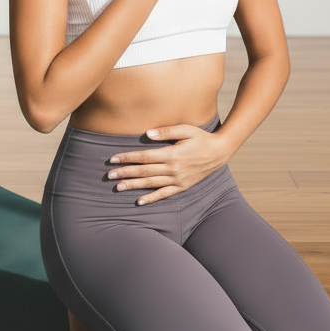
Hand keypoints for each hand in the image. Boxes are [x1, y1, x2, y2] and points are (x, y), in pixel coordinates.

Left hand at [107, 123, 229, 204]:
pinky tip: (139, 201)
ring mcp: (177, 180)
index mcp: (172, 154)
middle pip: (144, 171)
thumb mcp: (186, 129)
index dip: (128, 158)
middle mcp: (173, 169)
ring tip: (118, 187)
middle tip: (109, 175)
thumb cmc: (201, 138)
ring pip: (151, 184)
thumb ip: (166, 132)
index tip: (113, 159)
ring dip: (133, 185)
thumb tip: (147, 134)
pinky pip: (164, 194)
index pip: (144, 157)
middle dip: (125, 173)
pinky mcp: (182, 186)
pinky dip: (151, 198)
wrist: (219, 152)